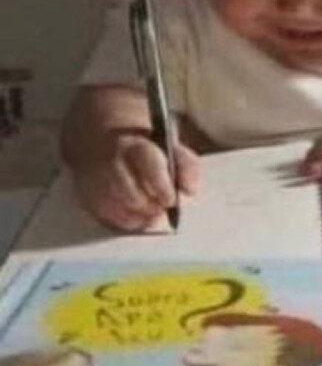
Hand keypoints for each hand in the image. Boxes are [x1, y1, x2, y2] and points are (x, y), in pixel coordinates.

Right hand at [72, 131, 199, 230]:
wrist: (102, 143)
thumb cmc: (144, 150)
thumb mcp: (168, 147)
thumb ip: (185, 166)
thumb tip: (191, 190)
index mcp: (135, 146)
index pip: (150, 166)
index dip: (162, 187)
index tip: (172, 200)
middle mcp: (112, 163)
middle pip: (131, 193)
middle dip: (151, 206)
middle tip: (163, 210)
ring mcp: (96, 182)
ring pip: (118, 208)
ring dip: (139, 217)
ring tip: (153, 215)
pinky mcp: (87, 198)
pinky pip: (106, 218)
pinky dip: (126, 222)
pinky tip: (138, 219)